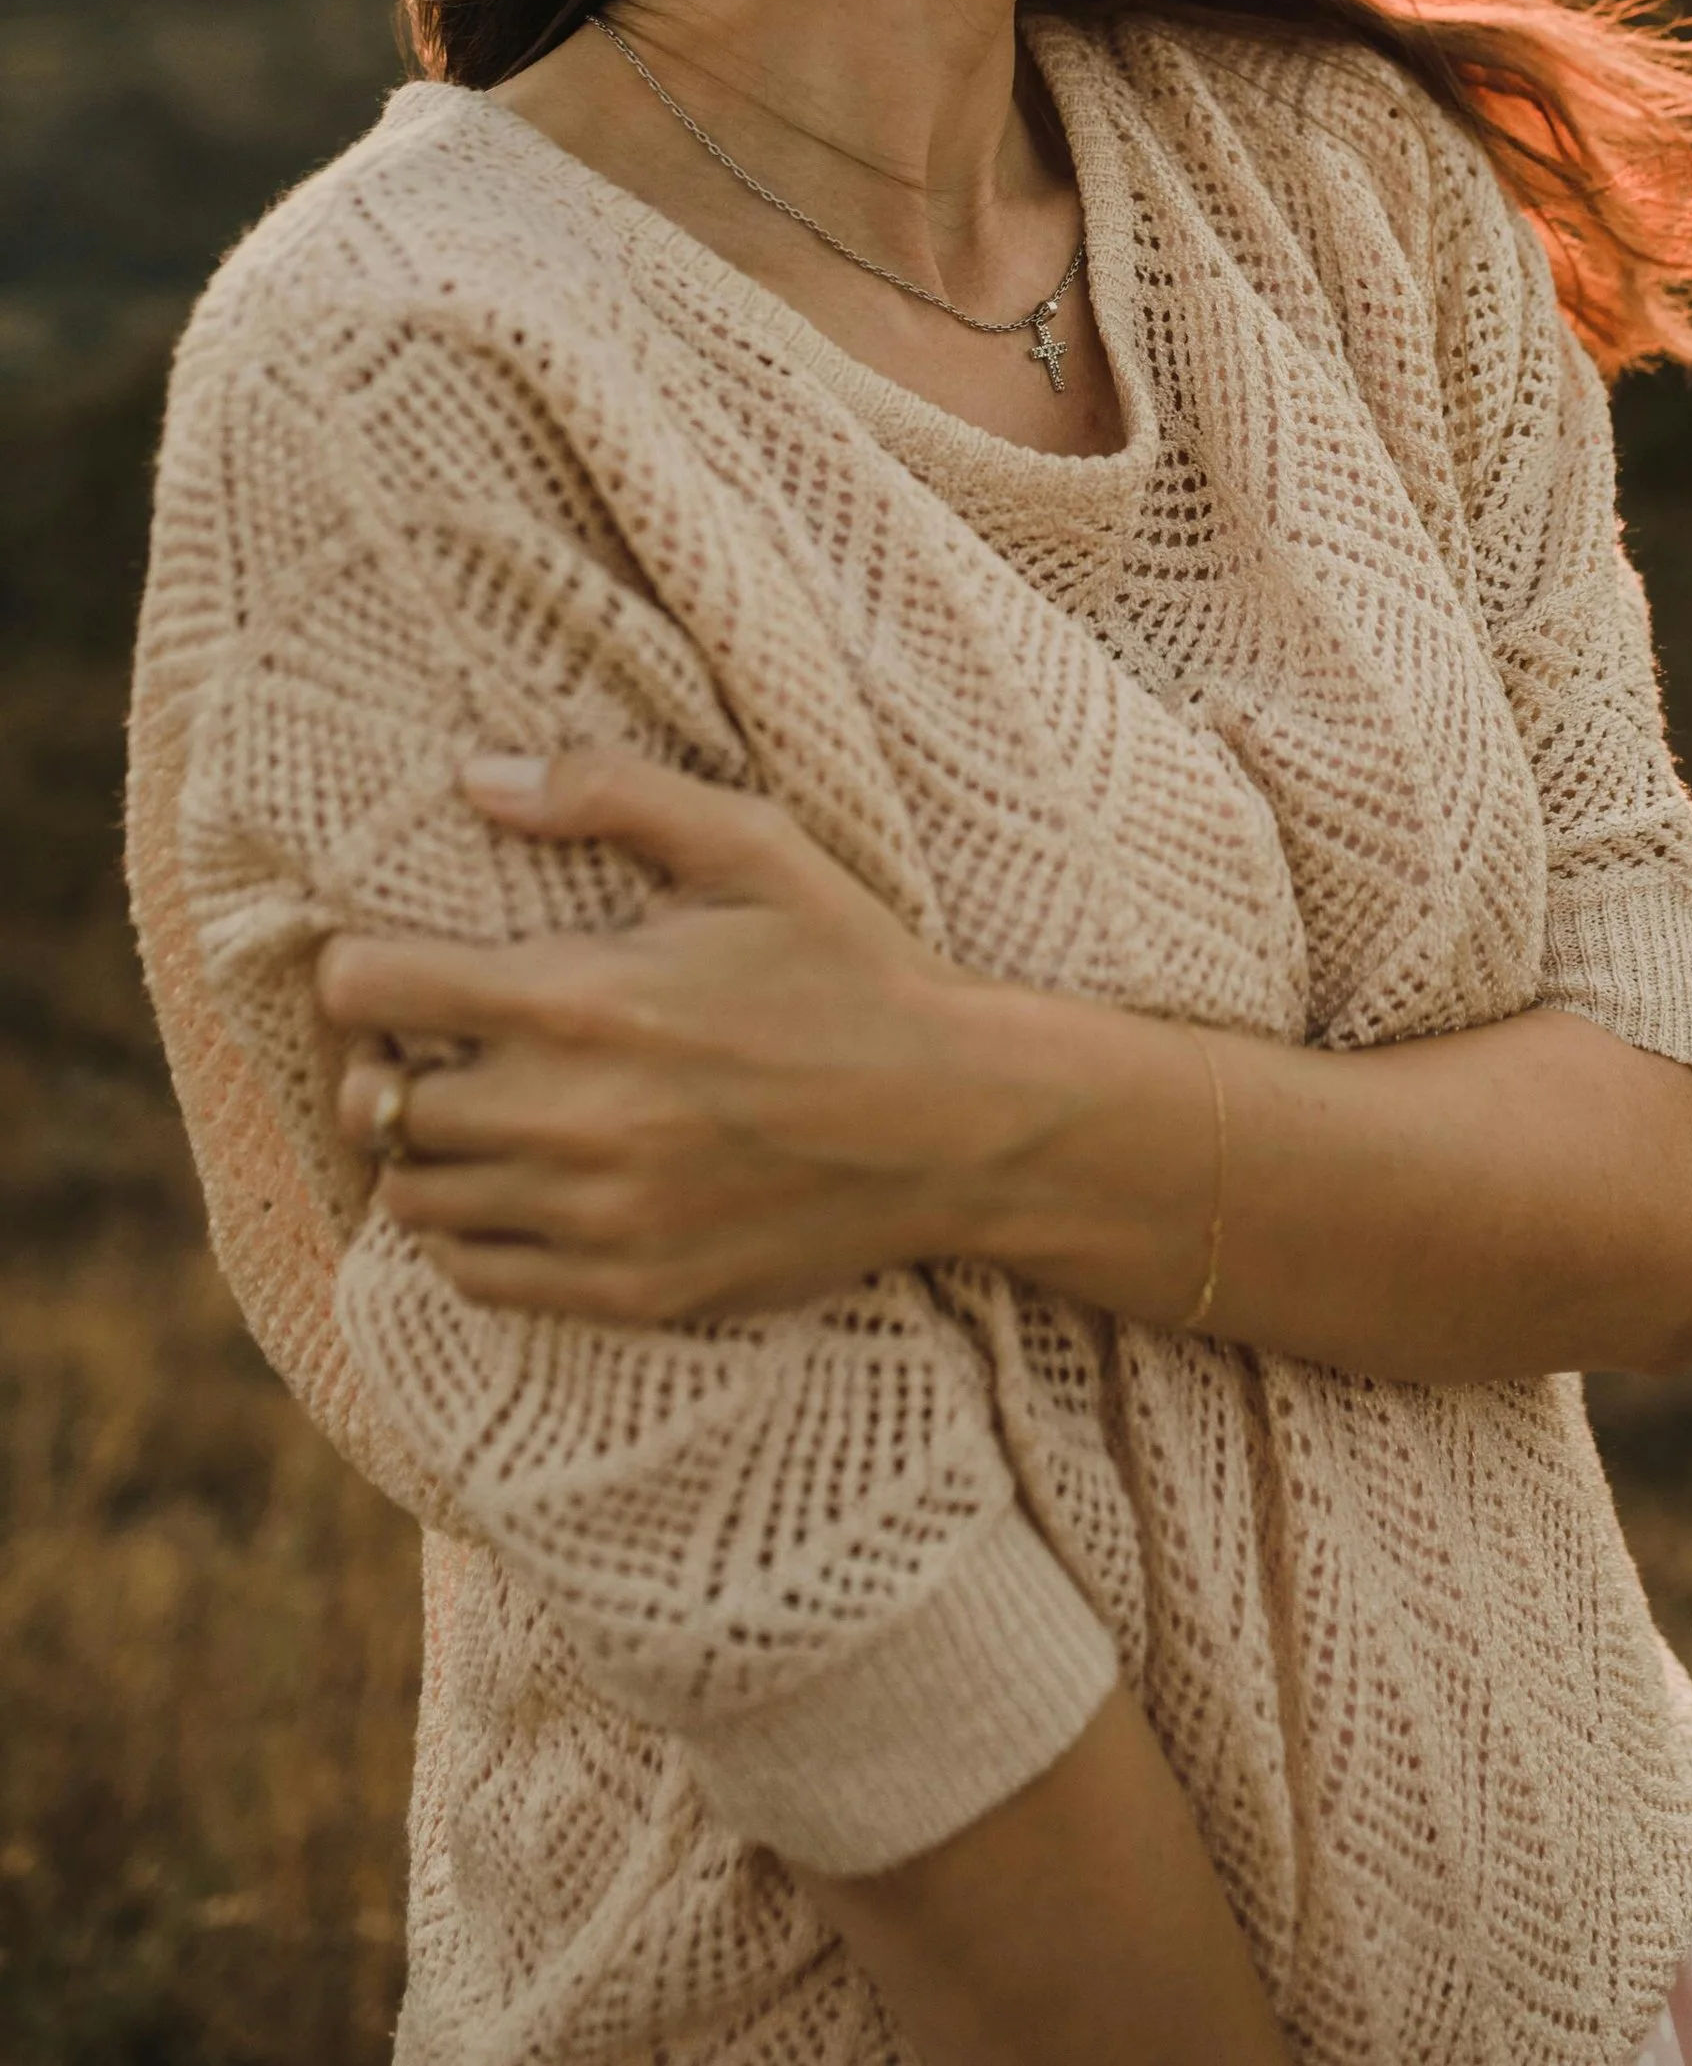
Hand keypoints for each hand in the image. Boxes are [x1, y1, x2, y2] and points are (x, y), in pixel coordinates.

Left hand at [320, 750, 1020, 1320]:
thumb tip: (478, 775)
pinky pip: (477, 1278)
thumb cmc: (854, 968)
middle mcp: (570, 1120)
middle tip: (429, 1039)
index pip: (370, 992)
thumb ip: (612, 793)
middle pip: (379, 1104)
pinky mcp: (626, 1291)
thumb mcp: (754, 848)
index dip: (359, 968)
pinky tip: (515, 1186)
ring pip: (415, 1198)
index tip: (390, 963)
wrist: (958, 1122)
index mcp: (585, 998)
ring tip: (471, 1112)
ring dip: (421, 1151)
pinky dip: (468, 1233)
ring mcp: (595, 1220)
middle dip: (387, 1062)